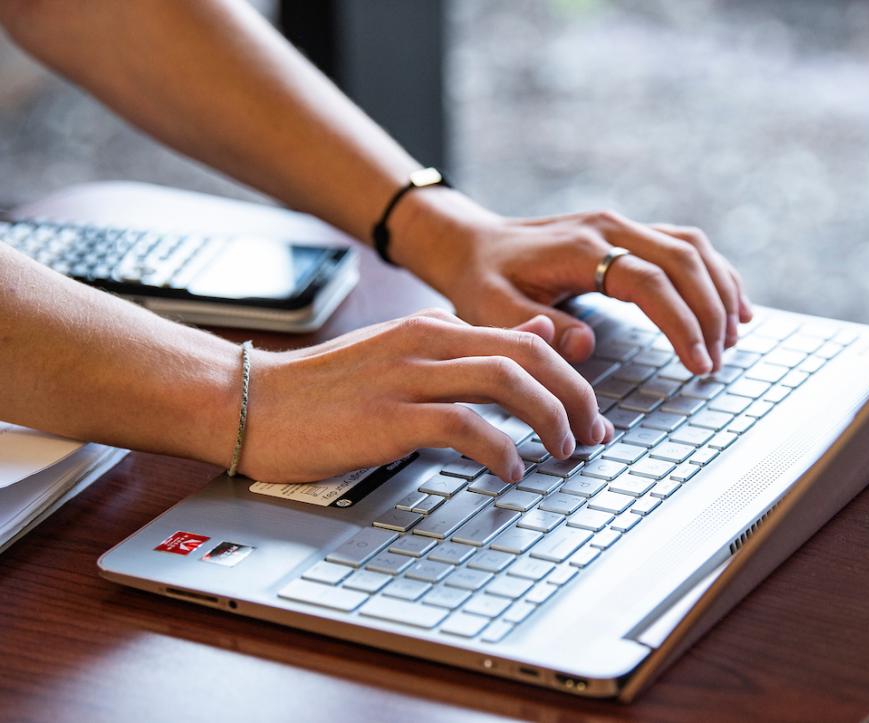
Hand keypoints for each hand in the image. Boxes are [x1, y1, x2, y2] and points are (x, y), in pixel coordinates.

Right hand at [239, 309, 611, 483]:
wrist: (246, 400)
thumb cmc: (324, 390)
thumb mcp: (403, 353)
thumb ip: (466, 346)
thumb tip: (532, 334)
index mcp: (434, 327)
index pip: (529, 337)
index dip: (572, 377)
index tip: (591, 415)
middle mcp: (427, 342)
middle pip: (532, 354)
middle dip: (577, 398)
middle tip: (593, 437)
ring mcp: (407, 377)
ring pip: (508, 382)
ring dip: (551, 420)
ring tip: (563, 453)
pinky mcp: (386, 417)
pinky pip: (463, 425)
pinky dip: (501, 449)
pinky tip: (511, 471)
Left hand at [391, 192, 753, 374]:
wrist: (473, 245)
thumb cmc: (482, 282)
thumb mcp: (493, 310)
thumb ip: (538, 328)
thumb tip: (586, 347)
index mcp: (579, 247)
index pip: (647, 281)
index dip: (680, 322)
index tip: (698, 362)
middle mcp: (608, 227)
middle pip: (682, 260)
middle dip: (709, 312)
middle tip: (716, 361)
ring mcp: (621, 225)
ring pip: (691, 247)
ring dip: (719, 290)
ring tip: (733, 338)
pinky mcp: (628, 233)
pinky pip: (684, 245)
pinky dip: (714, 273)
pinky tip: (732, 305)